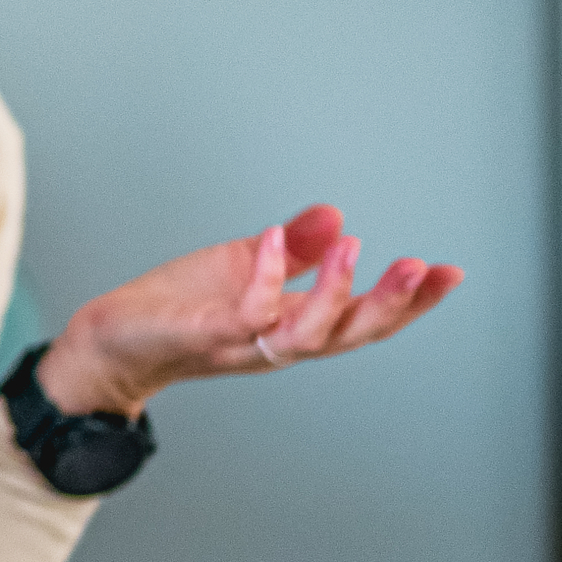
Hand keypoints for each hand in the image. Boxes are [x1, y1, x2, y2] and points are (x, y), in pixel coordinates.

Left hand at [37, 202, 461, 413]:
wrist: (110, 342)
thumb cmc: (176, 308)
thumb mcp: (243, 265)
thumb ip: (292, 247)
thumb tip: (337, 217)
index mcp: (293, 325)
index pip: (364, 319)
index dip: (411, 303)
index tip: (452, 274)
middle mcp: (274, 343)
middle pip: (349, 336)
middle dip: (393, 306)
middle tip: (423, 269)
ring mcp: (240, 344)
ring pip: (305, 336)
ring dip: (335, 294)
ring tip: (355, 247)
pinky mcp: (201, 335)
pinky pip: (243, 315)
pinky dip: (262, 277)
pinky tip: (271, 239)